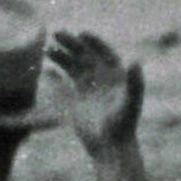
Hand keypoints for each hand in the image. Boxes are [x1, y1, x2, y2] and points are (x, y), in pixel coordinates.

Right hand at [45, 29, 141, 153]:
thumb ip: (135, 82)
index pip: (103, 52)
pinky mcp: (74, 102)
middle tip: (56, 33)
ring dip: (60, 57)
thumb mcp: (130, 102)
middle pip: (84, 56)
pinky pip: (62, 86)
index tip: (82, 33)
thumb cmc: (123, 124)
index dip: (93, 42)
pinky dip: (54, 78)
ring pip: (71, 67)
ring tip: (47, 50)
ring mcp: (87, 89)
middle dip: (71, 44)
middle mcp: (101, 79)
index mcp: (115, 76)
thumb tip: (135, 60)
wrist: (110, 146)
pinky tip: (45, 71)